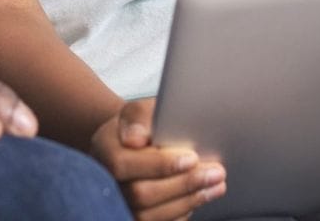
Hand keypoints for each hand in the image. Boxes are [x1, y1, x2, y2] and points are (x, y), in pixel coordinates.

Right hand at [88, 97, 226, 220]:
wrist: (133, 145)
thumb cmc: (140, 126)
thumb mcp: (140, 110)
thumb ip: (139, 117)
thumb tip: (135, 137)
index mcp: (103, 150)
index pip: (123, 164)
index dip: (159, 165)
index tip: (192, 158)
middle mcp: (106, 182)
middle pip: (140, 194)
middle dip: (183, 185)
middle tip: (215, 173)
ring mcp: (119, 204)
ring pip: (150, 215)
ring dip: (188, 201)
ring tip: (215, 186)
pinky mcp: (133, 217)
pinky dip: (180, 214)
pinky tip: (199, 198)